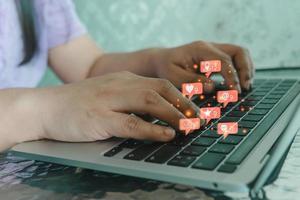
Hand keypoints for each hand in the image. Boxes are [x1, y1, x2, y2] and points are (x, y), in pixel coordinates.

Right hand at [39, 71, 201, 142]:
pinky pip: (131, 122)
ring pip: (150, 102)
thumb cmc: (78, 104)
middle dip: (185, 104)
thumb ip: (132, 103)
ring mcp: (109, 100)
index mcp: (124, 79)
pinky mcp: (100, 118)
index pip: (161, 84)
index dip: (182, 97)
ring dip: (175, 114)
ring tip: (191, 126)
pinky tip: (166, 134)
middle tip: (200, 118)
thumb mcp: (109, 96)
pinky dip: (152, 129)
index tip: (196, 109)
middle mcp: (120, 85)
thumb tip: (158, 116)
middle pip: (161, 90)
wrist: (44, 107)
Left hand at [150, 41, 254, 92]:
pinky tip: (238, 84)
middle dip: (245, 69)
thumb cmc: (165, 69)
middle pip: (238, 51)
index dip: (232, 77)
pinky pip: (234, 60)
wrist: (161, 61)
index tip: (235, 92)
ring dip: (246, 69)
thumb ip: (192, 81)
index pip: (224, 61)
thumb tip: (212, 87)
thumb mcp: (173, 76)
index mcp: (200, 49)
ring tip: (245, 87)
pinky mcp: (215, 58)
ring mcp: (213, 51)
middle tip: (245, 88)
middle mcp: (209, 47)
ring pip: (239, 54)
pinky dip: (240, 71)